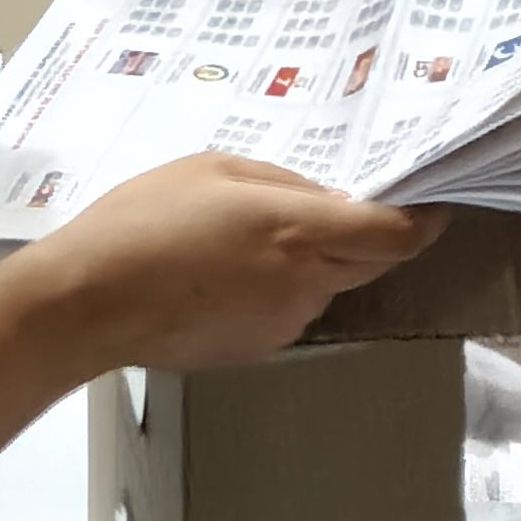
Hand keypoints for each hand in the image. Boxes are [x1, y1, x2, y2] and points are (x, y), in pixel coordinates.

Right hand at [1, 155, 441, 380]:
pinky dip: (277, 289)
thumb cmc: (142, 222)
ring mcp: (283, 324)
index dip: (425, 219)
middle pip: (372, 262)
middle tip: (337, 205)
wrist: (87, 304)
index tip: (433, 203)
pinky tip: (224, 274)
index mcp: (300, 232)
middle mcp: (305, 284)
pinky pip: (290, 310)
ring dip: (314, 262)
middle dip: (369, 234)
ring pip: (327, 286)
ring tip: (247, 238)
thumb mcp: (215, 171)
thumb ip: (284, 184)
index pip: (396, 235)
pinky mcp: (258, 350)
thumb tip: (327, 200)